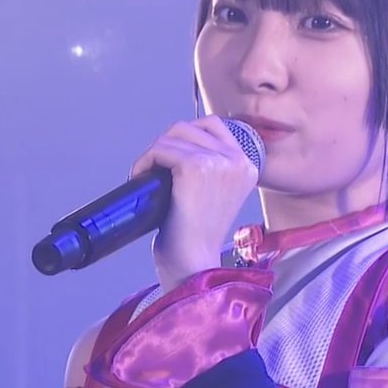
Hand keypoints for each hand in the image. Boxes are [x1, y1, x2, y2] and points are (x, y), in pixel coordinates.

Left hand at [130, 116, 258, 289]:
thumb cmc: (198, 235)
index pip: (213, 125)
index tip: (169, 159)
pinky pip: (161, 149)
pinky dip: (144, 161)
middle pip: (189, 127)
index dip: (185, 136)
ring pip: (172, 136)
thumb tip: (180, 143)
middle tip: (153, 170)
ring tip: (145, 175)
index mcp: (248, 165)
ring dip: (152, 153)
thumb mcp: (217, 193)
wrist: (193, 262)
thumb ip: (212, 167)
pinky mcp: (195, 167)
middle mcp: (237, 160)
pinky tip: (140, 178)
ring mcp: (218, 162)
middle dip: (165, 145)